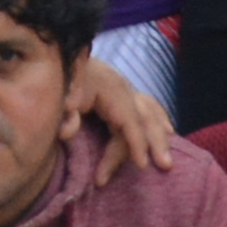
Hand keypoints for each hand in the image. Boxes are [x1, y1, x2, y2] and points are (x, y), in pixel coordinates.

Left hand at [66, 52, 177, 181]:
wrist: (59, 60)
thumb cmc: (59, 83)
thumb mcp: (58, 96)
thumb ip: (64, 116)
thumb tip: (67, 132)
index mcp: (108, 87)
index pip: (129, 118)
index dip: (136, 142)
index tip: (142, 164)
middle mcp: (123, 87)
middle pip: (146, 117)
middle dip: (156, 142)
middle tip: (165, 166)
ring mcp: (126, 89)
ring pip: (151, 112)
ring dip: (160, 136)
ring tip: (167, 159)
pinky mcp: (125, 93)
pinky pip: (148, 106)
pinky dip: (159, 119)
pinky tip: (169, 132)